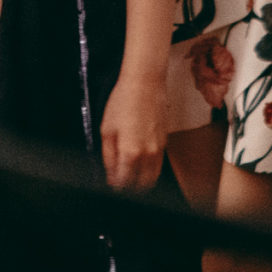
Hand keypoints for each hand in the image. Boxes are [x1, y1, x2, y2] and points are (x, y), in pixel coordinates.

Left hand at [99, 74, 165, 190]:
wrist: (145, 83)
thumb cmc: (124, 101)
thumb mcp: (106, 129)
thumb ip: (108, 156)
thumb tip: (110, 173)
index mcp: (130, 152)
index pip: (124, 182)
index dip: (115, 186)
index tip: (111, 183)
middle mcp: (148, 154)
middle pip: (141, 186)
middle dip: (129, 188)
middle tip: (120, 181)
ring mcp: (159, 150)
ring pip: (152, 178)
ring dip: (141, 181)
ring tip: (129, 174)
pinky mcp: (165, 143)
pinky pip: (158, 165)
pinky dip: (149, 169)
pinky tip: (139, 161)